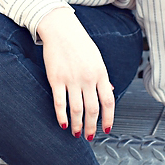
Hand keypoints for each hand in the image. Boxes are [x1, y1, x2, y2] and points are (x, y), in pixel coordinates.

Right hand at [36, 6, 112, 138]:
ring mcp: (71, 79)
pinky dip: (62, 116)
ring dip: (77, 124)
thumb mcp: (96, 59)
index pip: (108, 102)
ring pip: (77, 109)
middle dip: (91, 126)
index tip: (106, 129)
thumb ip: (103, 77)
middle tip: (89, 136)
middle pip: (92, 109)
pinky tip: (63, 123)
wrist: (60, 29)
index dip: (108, 118)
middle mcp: (88, 78)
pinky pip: (60, 102)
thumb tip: (109, 91)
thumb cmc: (79, 42)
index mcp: (101, 73)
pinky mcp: (56, 79)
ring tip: (76, 133)